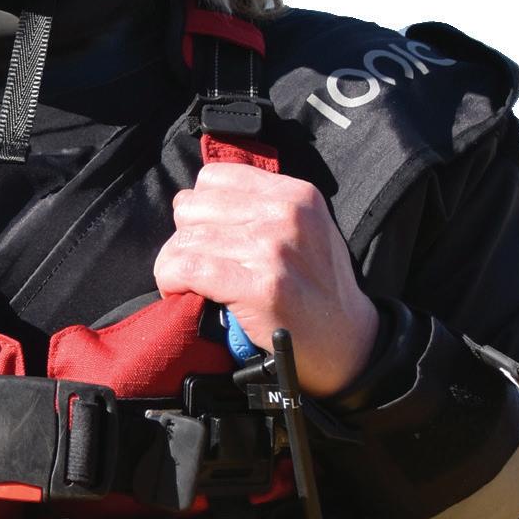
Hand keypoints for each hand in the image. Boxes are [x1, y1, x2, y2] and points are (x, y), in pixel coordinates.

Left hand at [154, 163, 379, 396]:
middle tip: (196, 264)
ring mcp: (273, 249)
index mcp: (295, 193)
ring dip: (174, 265)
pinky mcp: (260, 287)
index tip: (205, 235)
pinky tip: (179, 292)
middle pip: (192, 208)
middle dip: (185, 238)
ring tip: (187, 282)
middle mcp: (286, 214)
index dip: (199, 209)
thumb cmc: (316, 286)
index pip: (212, 178)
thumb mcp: (304, 228)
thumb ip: (258, 207)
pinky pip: (188, 270)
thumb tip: (188, 199)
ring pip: (185, 241)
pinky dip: (172, 281)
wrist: (346, 340)